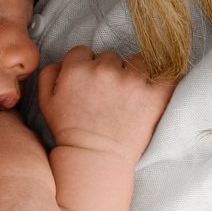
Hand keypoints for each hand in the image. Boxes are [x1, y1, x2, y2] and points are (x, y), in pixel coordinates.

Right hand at [38, 47, 175, 162]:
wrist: (95, 159)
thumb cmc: (69, 132)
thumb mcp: (45, 102)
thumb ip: (49, 73)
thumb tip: (64, 61)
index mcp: (77, 69)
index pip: (83, 51)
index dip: (85, 66)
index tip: (89, 82)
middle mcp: (104, 70)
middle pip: (110, 56)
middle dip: (109, 70)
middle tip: (108, 93)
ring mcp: (131, 81)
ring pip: (136, 61)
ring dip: (134, 74)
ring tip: (130, 96)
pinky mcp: (153, 94)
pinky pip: (166, 73)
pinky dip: (162, 79)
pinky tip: (156, 88)